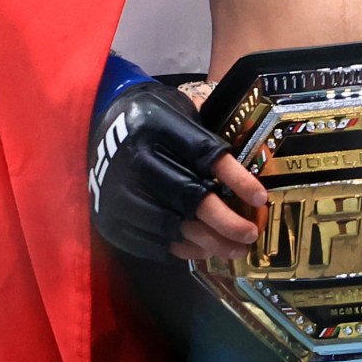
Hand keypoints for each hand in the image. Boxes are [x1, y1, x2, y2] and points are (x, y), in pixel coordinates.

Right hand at [87, 82, 268, 262]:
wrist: (100, 128)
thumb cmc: (154, 119)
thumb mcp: (181, 110)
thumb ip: (211, 130)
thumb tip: (256, 156)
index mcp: (158, 127)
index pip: (205, 156)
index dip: (236, 179)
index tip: (260, 198)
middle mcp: (135, 159)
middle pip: (189, 197)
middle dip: (226, 221)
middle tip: (251, 233)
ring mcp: (118, 192)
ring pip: (173, 226)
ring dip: (209, 243)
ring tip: (236, 249)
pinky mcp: (110, 218)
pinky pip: (152, 242)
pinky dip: (182, 250)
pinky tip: (204, 250)